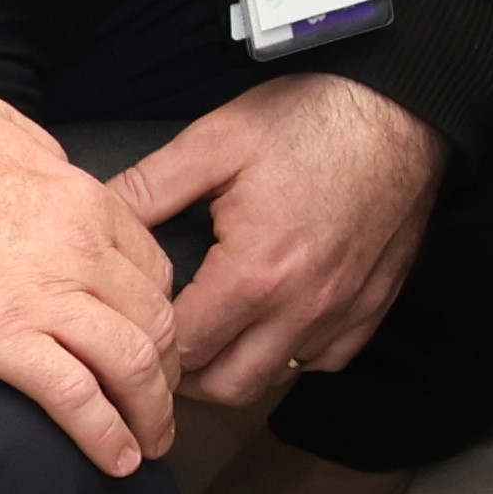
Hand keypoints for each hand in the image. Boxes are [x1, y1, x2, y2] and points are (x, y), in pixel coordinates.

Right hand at [0, 93, 179, 470]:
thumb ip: (35, 144)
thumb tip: (49, 161)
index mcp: (83, 201)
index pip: (152, 268)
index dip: (160, 315)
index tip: (153, 345)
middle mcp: (81, 249)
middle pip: (155, 321)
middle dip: (168, 372)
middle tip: (158, 406)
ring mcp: (45, 295)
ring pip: (133, 362)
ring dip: (149, 414)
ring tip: (146, 447)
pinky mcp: (0, 335)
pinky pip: (75, 395)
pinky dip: (105, 434)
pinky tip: (115, 460)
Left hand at [116, 70, 450, 409]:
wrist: (398, 107)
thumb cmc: (309, 118)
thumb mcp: (214, 141)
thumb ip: (148, 188)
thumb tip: (94, 216)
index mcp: (254, 272)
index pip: (185, 346)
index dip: (150, 342)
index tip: (135, 325)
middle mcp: (302, 307)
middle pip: (227, 386)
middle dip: (186, 376)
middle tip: (164, 344)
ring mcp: (343, 313)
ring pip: (275, 380)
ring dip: (237, 369)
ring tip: (213, 338)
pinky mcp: (373, 306)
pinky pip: (324, 361)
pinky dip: (292, 355)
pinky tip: (273, 322)